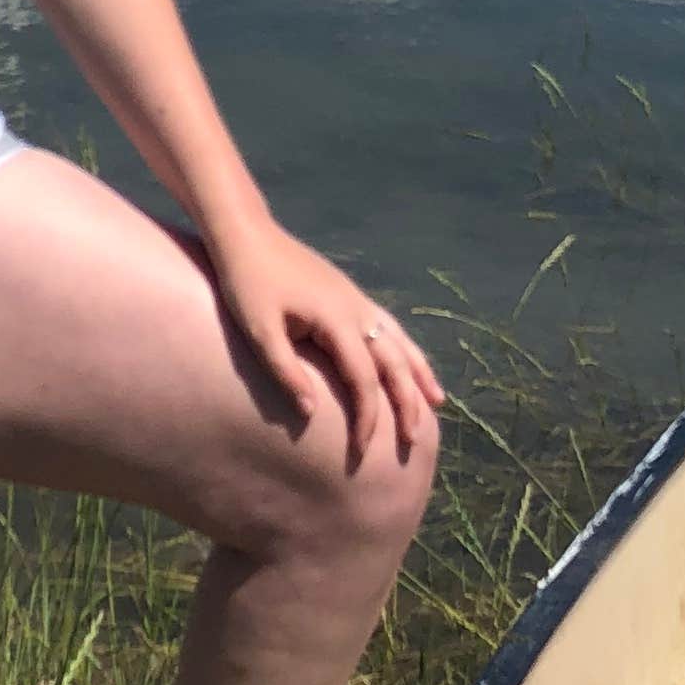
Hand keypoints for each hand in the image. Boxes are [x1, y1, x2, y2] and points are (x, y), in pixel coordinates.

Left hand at [207, 220, 443, 466]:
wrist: (248, 235)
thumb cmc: (247, 283)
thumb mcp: (258, 330)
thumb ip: (285, 370)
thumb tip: (311, 412)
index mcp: (336, 319)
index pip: (363, 378)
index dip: (368, 416)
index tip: (363, 449)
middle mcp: (357, 309)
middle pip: (394, 362)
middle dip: (407, 402)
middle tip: (414, 439)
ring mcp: (357, 300)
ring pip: (400, 342)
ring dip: (419, 374)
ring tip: (437, 402)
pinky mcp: (351, 295)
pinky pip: (390, 327)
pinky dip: (407, 349)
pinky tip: (409, 362)